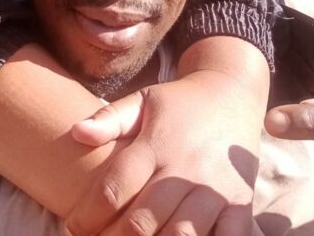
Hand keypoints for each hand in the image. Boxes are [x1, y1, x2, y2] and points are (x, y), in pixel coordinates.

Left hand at [65, 71, 261, 235]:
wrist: (232, 92)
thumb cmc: (179, 102)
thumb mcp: (143, 100)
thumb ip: (110, 118)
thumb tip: (77, 132)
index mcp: (156, 144)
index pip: (115, 189)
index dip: (88, 216)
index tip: (72, 226)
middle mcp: (185, 169)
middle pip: (142, 222)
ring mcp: (215, 189)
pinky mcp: (241, 203)